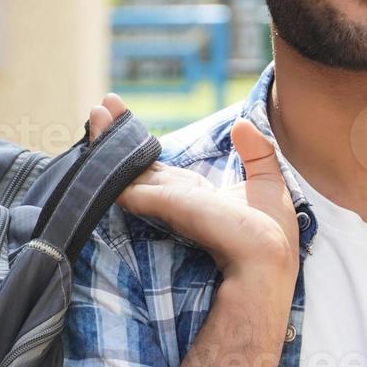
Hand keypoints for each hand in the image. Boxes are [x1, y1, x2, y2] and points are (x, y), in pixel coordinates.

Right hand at [88, 94, 299, 283]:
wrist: (268, 258)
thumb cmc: (270, 232)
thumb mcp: (267, 182)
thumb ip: (256, 152)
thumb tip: (241, 123)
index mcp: (191, 195)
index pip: (156, 167)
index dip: (139, 144)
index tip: (124, 117)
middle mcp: (174, 199)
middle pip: (135, 166)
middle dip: (116, 136)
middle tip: (99, 108)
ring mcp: (167, 203)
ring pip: (129, 171)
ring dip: (109, 143)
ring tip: (96, 113)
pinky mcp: (168, 205)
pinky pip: (131, 185)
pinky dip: (113, 165)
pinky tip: (98, 144)